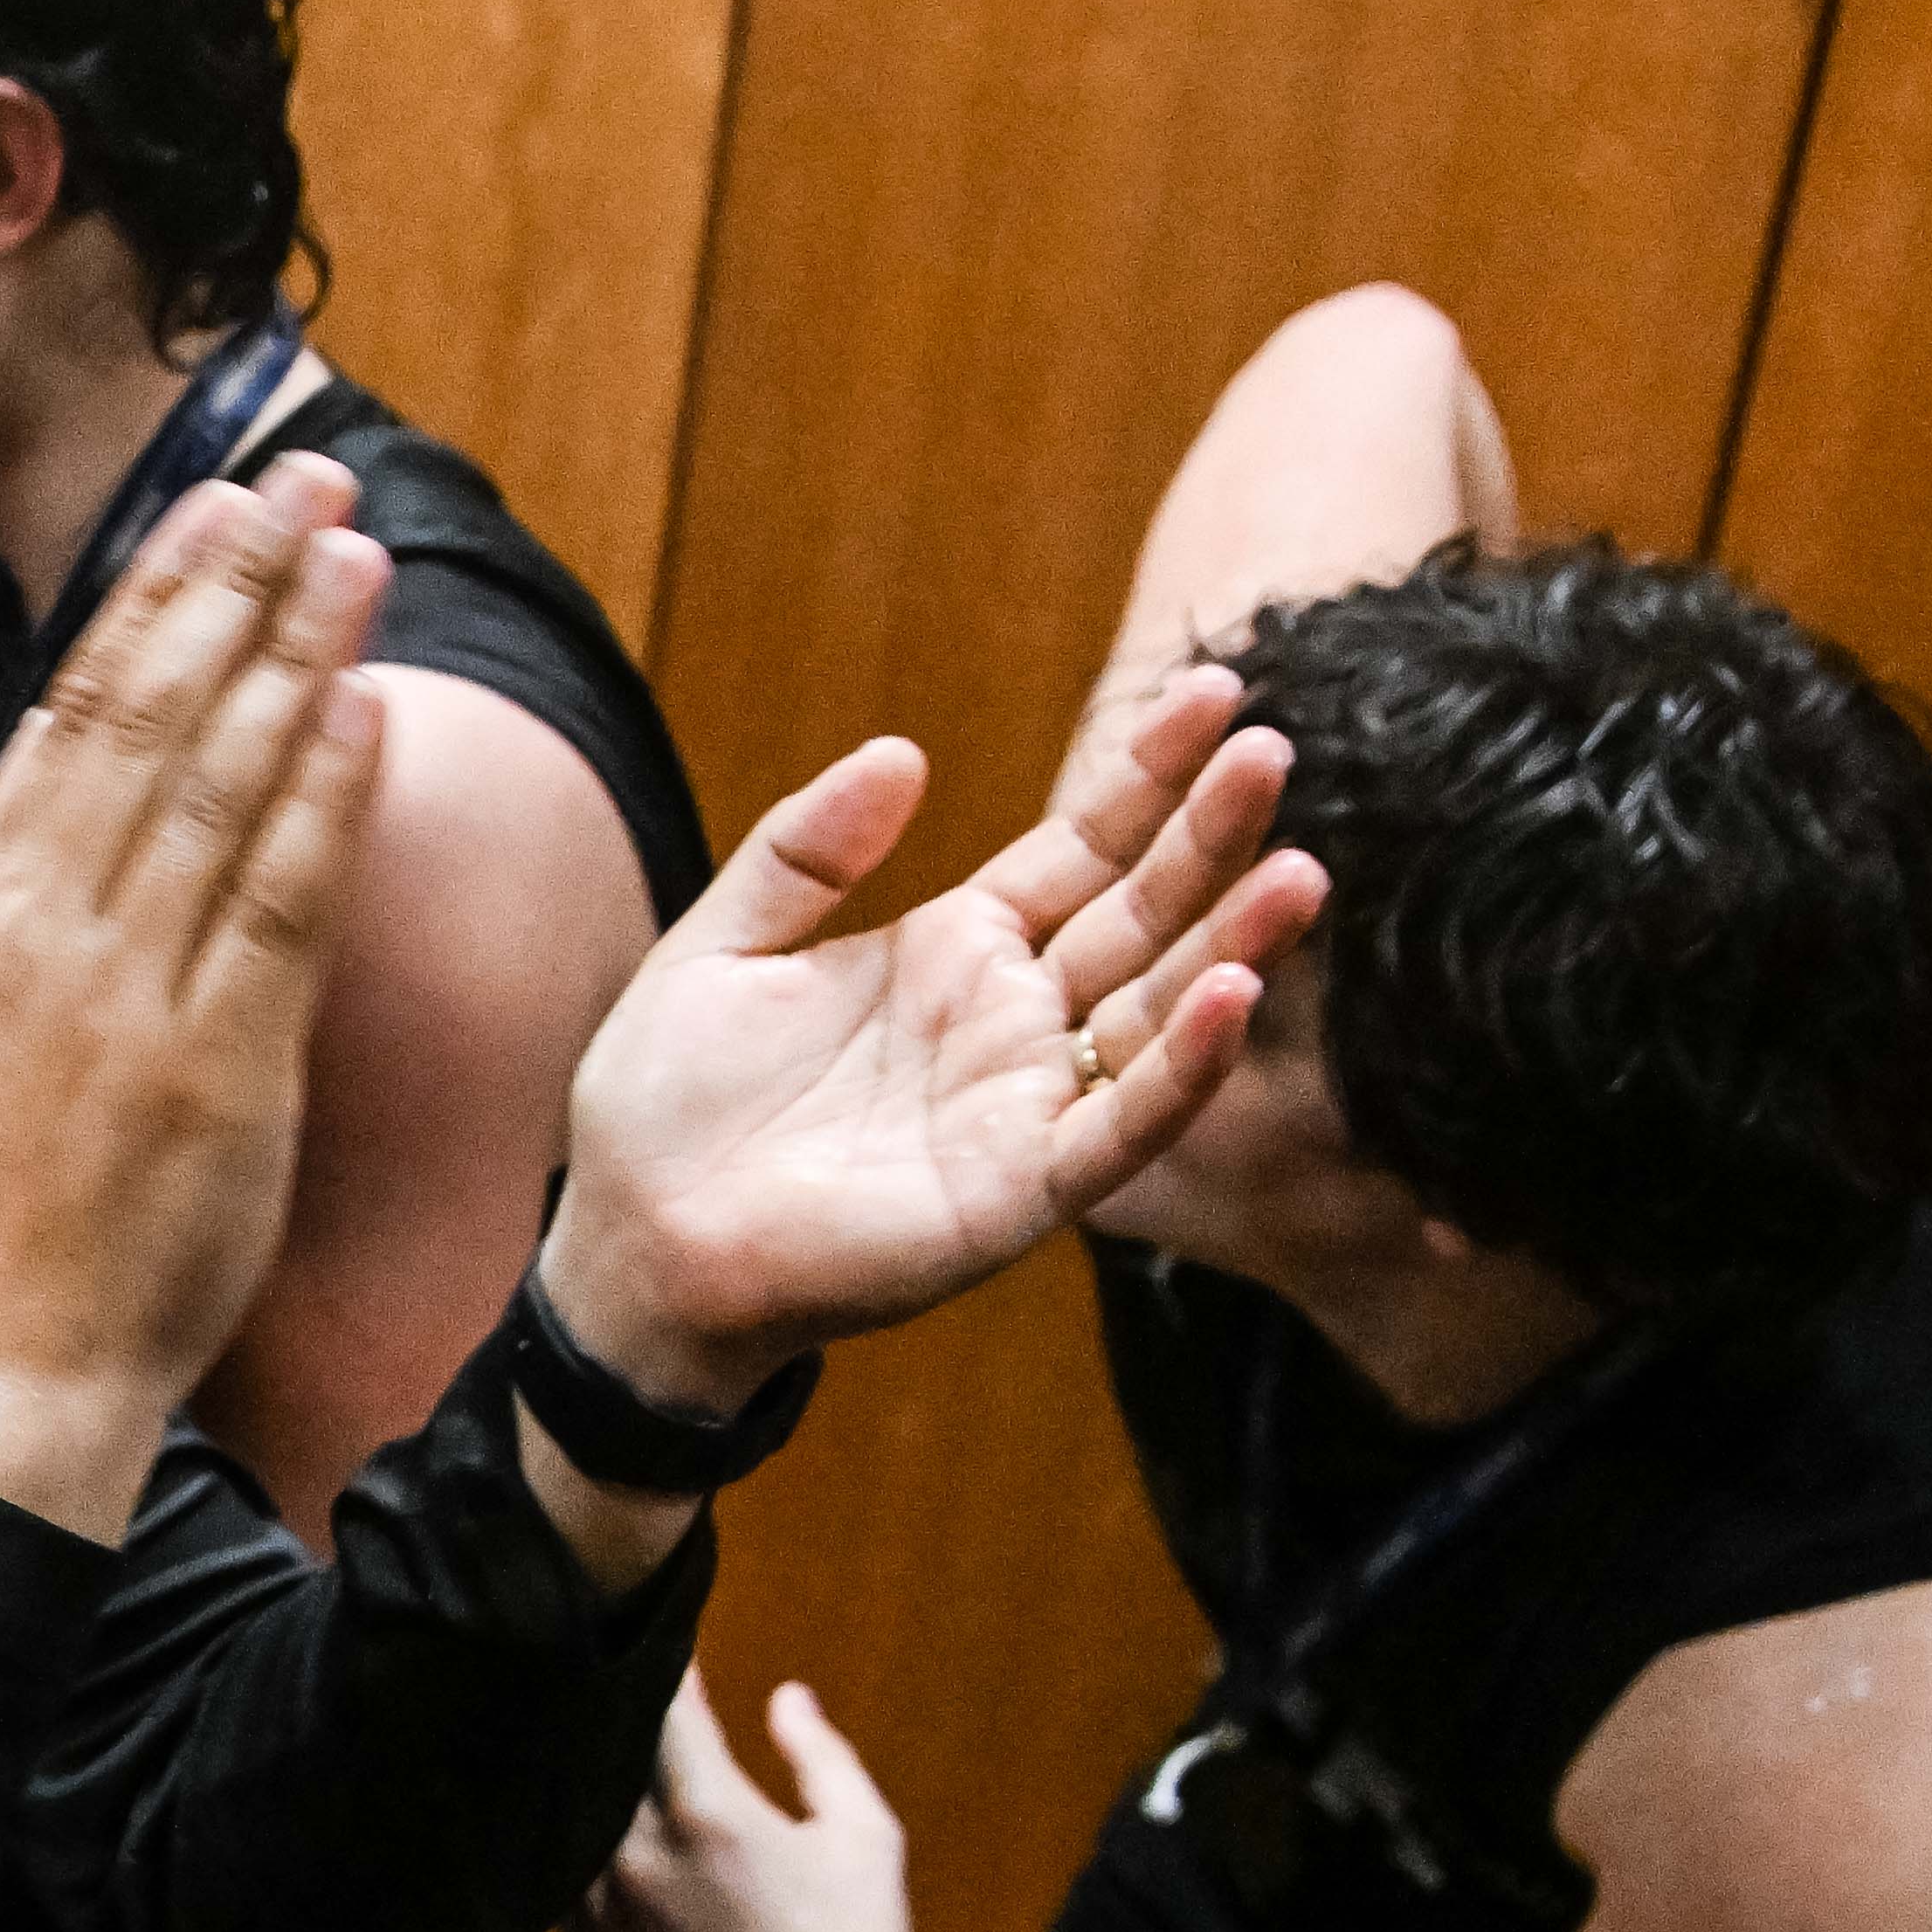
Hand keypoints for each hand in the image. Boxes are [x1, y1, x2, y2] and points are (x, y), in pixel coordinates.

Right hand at [0, 461, 388, 1541]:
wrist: (3, 1354)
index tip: (218, 503)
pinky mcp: (214, 1064)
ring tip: (352, 550)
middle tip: (306, 477)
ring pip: (218, 780)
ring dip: (293, 651)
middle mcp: (44, 922)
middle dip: (235, 577)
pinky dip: (324, 797)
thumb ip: (1, 888)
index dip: (157, 590)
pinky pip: (278, 902)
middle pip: (151, 709)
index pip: (76, 704)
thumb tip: (32, 776)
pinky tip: (364, 710)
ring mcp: (127, 990)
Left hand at [543, 660, 1325, 1410]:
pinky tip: (1233, 997)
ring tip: (1299, 869)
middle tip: (1275, 748)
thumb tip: (903, 750)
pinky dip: (1181, 1067)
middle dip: (1208, 836)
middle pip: (1139, 914)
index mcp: (952, 950)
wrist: (631, 1241)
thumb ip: (806, 851)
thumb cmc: (666, 1104)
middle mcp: (1010, 1020)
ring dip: (1233, 945)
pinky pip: (1122, 1125)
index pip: (1079, 846)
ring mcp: (1025, 1104)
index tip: (1212, 691)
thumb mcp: (722, 945)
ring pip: (1158, 1014)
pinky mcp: (1021, 1189)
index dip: (1145, 774)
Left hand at [569, 1673, 940, 1931]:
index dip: (663, 1665)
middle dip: (609, 1718)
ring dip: (575, 1783)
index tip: (660, 1638)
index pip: (663, 1708)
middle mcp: (642, 1860)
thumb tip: (785, 1695)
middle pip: (598, 1757)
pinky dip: (564, 1852)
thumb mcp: (864, 1838)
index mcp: (711, 1815)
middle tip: (604, 1678)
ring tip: (572, 1748)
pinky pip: (556, 1888)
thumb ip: (819, 1756)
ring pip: (563, 1820)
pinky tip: (571, 1832)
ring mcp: (607, 1918)